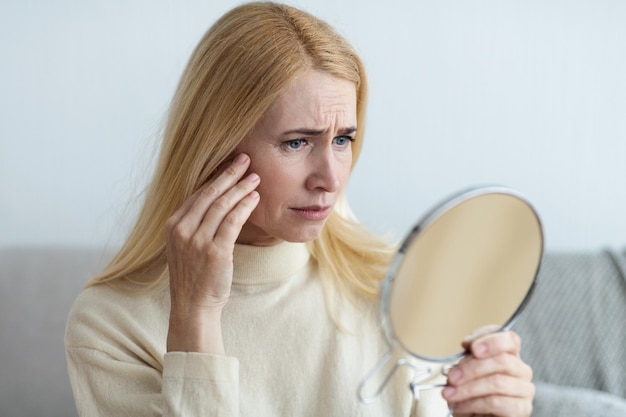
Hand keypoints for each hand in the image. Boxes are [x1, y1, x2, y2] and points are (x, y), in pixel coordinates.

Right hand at [165, 153, 259, 353]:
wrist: (192, 306)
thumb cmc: (193, 276)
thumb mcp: (185, 246)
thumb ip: (195, 224)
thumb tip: (216, 201)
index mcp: (173, 225)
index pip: (197, 193)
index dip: (216, 177)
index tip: (230, 165)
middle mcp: (182, 229)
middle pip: (210, 193)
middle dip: (229, 173)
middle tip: (246, 159)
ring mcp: (197, 240)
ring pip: (222, 204)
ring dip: (241, 187)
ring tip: (255, 177)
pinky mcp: (214, 251)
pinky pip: (232, 221)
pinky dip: (245, 206)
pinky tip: (255, 197)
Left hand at [442, 326, 534, 416]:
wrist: (476, 415)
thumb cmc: (472, 391)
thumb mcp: (466, 370)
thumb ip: (469, 357)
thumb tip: (466, 346)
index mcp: (509, 354)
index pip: (509, 339)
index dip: (490, 340)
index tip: (469, 346)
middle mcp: (521, 370)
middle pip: (502, 361)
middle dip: (471, 368)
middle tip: (451, 377)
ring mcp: (524, 390)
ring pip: (497, 382)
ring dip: (468, 388)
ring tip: (450, 394)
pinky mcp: (521, 409)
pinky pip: (496, 403)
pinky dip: (473, 404)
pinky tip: (460, 406)